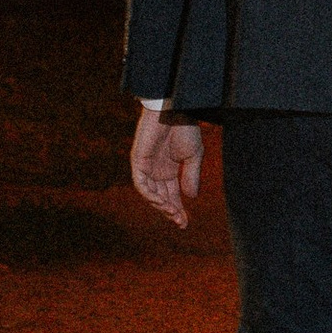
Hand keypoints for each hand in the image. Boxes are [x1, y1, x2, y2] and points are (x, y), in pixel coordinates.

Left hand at [131, 104, 203, 228]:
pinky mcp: (138, 161)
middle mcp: (156, 170)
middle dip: (170, 211)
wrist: (175, 109)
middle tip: (180, 222)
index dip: (178, 209)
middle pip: (161, 197)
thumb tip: (191, 198)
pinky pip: (141, 184)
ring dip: (161, 206)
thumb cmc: (185, 128)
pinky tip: (162, 202)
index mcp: (169, 169)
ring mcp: (146, 166)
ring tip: (173, 213)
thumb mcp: (194, 156)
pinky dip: (150, 195)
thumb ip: (191, 177)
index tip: (185, 223)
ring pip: (150, 194)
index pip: (172, 195)